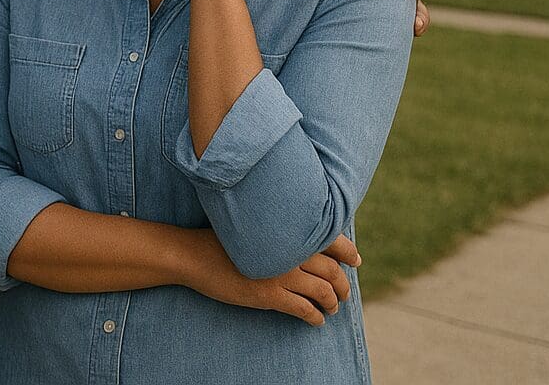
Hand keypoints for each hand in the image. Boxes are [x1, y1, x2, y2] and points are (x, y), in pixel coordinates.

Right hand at [184, 231, 359, 326]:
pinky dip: (315, 318)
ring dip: (332, 303)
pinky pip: (304, 310)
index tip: (356, 261)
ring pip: (323, 292)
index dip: (348, 252)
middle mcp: (289, 251)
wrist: (193, 254)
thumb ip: (280, 231)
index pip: (331, 239)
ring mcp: (280, 274)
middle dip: (343, 285)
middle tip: (345, 293)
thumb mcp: (254, 226)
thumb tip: (302, 239)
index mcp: (287, 230)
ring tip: (332, 308)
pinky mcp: (269, 295)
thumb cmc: (220, 238)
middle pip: (332, 270)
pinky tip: (316, 321)